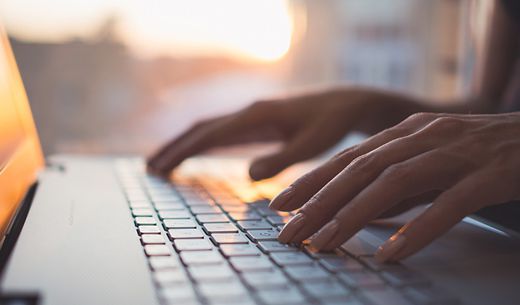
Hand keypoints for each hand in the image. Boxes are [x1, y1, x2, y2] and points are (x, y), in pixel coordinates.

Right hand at [147, 87, 422, 178]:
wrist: (346, 104)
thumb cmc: (332, 124)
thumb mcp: (313, 144)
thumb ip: (283, 159)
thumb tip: (248, 175)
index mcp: (257, 116)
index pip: (210, 134)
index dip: (183, 151)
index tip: (161, 167)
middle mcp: (249, 112)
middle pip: (201, 129)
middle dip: (174, 148)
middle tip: (150, 168)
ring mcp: (251, 116)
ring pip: (208, 129)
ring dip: (184, 146)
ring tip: (162, 164)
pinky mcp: (257, 123)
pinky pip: (222, 133)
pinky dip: (202, 144)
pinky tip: (195, 155)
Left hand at [271, 112, 519, 261]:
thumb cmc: (479, 153)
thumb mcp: (428, 162)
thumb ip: (395, 182)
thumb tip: (355, 209)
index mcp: (406, 132)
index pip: (348, 158)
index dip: (312, 181)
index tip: (280, 205)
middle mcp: (424, 136)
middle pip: (361, 169)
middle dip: (320, 202)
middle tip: (289, 231)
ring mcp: (456, 153)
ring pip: (394, 183)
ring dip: (354, 215)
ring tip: (324, 243)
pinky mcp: (489, 174)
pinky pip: (448, 204)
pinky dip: (418, 229)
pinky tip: (392, 254)